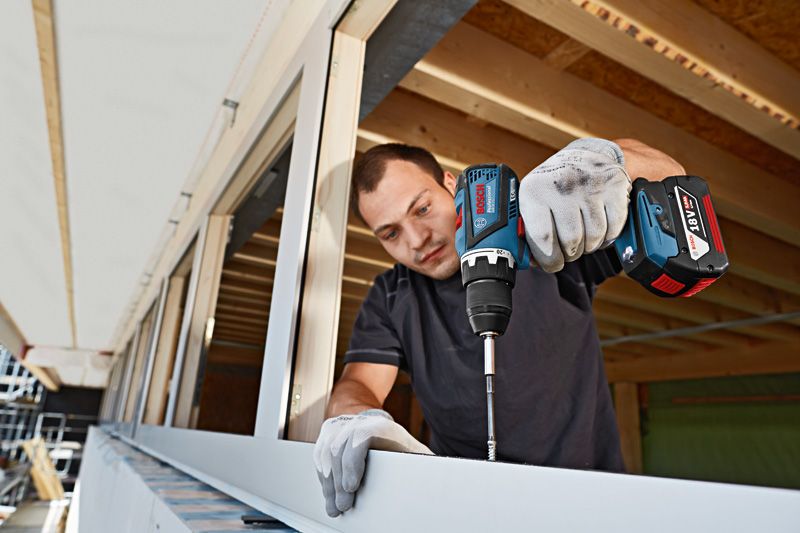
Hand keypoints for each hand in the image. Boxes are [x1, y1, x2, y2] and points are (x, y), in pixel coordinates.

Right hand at [313, 409, 432, 516]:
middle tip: (342, 507)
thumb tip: (433, 486)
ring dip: (328, 482)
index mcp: (384, 427)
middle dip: (338, 483)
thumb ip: (422, 467)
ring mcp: (344, 423)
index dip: (353, 462)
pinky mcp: (331, 429)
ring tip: (334, 505)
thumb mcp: (416, 457)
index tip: (352, 487)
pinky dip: (322, 473)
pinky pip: (320, 450)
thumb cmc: (403, 448)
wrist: (384, 427)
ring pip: (327, 451)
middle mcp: (360, 421)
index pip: (361, 438)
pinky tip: (327, 490)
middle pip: (341, 449)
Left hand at [519, 137, 630, 271]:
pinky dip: (607, 237)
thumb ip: (530, 232)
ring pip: (593, 238)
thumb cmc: (554, 185)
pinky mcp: (614, 187)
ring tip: (583, 237)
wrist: (585, 155)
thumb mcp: (533, 201)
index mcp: (535, 191)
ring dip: (589, 246)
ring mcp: (590, 185)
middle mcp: (562, 186)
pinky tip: (598, 229)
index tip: (553, 264)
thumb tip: (534, 262)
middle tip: (569, 250)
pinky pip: (613, 229)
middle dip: (570, 253)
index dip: (549, 259)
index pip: (543, 237)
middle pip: (571, 241)